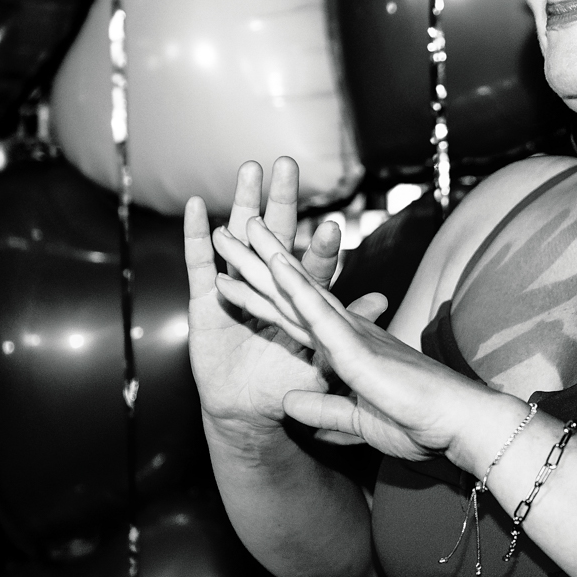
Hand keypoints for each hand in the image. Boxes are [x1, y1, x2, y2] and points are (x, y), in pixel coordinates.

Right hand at [184, 158, 382, 446]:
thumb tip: (382, 300)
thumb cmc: (286, 382)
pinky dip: (196, 237)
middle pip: (276, 238)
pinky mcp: (204, 303)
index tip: (332, 227)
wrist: (246, 411)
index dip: (319, 250)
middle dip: (281, 202)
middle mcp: (268, 286)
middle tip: (288, 165)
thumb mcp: (320, 359)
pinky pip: (199, 266)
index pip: (310, 270)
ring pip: (240, 240)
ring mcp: (235, 290)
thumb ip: (346, 327)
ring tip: (249, 170)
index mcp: (297, 300)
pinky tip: (195, 208)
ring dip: (243, 205)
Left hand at [221, 228, 522, 468]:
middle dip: (255, 262)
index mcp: (345, 348)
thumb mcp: (358, 421)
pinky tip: (274, 264)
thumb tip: (290, 403)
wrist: (459, 425)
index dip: (260, 295)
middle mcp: (345, 332)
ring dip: (266, 258)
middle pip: (289, 291)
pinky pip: (320, 313)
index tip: (232, 274)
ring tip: (239, 225)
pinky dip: (296, 288)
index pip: (292, 317)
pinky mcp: (358, 348)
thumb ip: (325, 410)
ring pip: (299, 289)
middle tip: (227, 230)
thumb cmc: (420, 424)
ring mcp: (350, 334)